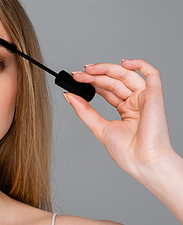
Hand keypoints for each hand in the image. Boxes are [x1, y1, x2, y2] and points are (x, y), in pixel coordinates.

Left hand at [63, 59, 174, 181]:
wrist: (143, 162)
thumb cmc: (127, 152)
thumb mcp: (99, 127)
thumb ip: (84, 110)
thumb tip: (69, 96)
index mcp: (125, 110)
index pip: (106, 89)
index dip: (91, 82)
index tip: (76, 78)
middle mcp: (136, 102)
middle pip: (113, 81)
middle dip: (94, 75)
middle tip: (78, 74)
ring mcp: (145, 97)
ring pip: (126, 75)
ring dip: (106, 69)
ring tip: (88, 69)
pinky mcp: (155, 95)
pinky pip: (151, 73)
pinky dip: (139, 64)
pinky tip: (122, 62)